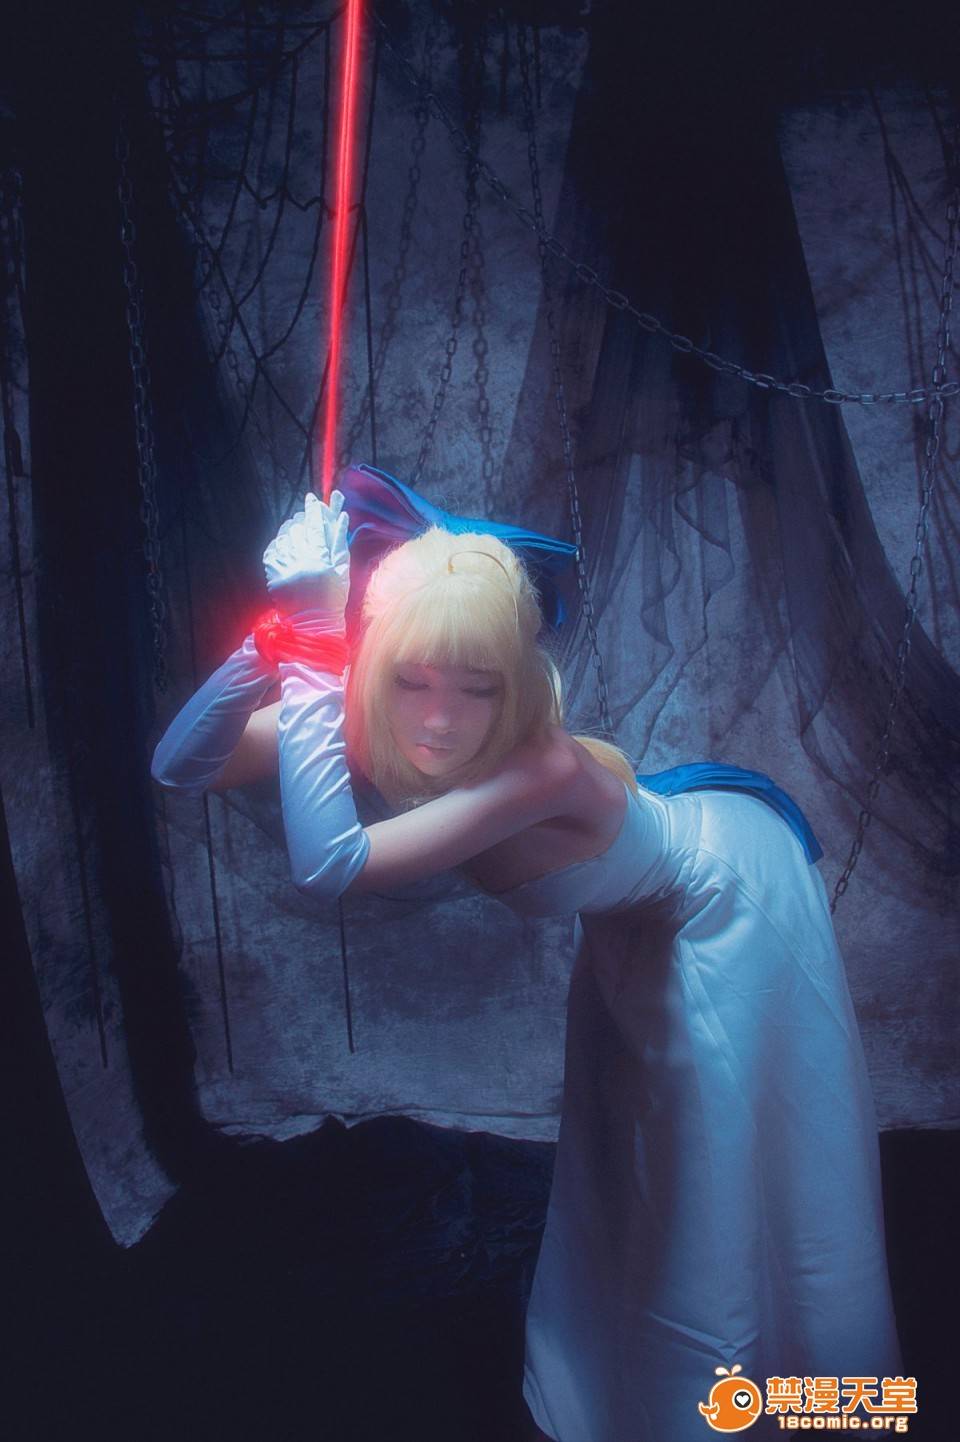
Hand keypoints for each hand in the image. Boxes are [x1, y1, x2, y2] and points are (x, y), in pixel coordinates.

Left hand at [263, 490, 349, 627]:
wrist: (313, 624)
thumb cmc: (333, 598)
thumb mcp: (342, 570)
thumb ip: (340, 542)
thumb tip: (341, 515)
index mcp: (320, 561)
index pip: (315, 527)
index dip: (313, 510)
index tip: (311, 498)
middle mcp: (301, 563)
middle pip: (297, 530)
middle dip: (301, 520)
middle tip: (305, 518)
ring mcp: (285, 570)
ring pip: (283, 538)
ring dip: (289, 530)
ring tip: (295, 530)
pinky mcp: (273, 577)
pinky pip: (272, 551)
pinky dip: (278, 544)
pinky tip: (285, 544)